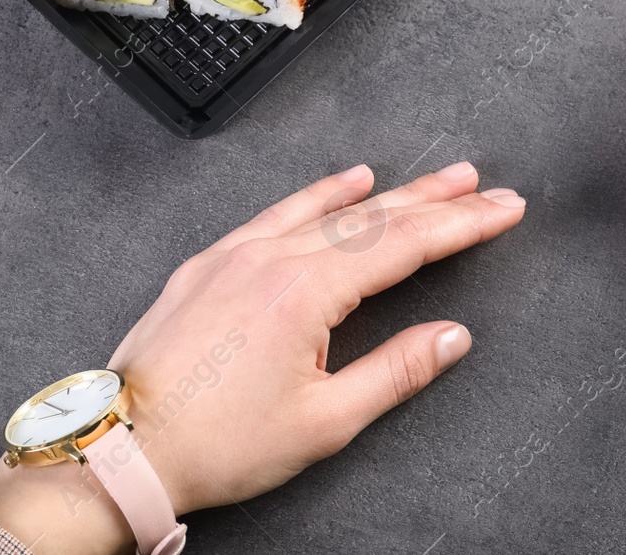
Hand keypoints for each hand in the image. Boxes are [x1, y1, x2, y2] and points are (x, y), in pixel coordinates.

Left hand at [0, 161, 525, 554]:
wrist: (123, 446)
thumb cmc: (217, 444)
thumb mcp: (323, 422)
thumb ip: (395, 371)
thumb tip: (452, 337)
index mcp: (306, 293)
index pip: (404, 244)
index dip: (461, 225)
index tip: (503, 209)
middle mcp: (273, 258)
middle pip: (375, 218)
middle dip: (438, 201)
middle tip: (484, 187)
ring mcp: (238, 253)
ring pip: (330, 209)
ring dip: (389, 192)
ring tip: (437, 178)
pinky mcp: (211, 262)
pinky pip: (279, 212)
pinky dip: (320, 195)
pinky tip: (347, 181)